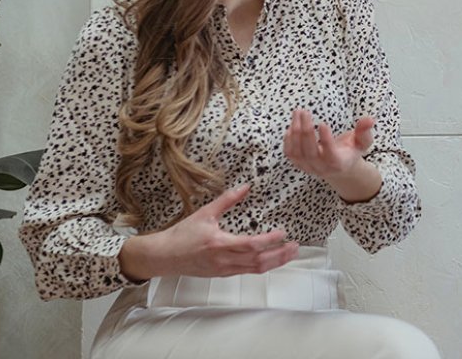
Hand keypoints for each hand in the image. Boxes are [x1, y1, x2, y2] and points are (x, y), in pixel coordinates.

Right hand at [119, 184, 298, 280]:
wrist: (165, 257)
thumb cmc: (182, 235)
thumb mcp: (205, 213)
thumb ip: (226, 200)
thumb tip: (245, 187)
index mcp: (219, 243)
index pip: (251, 245)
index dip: (270, 241)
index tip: (283, 233)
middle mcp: (224, 260)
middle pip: (259, 261)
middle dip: (280, 255)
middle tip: (296, 246)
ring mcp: (225, 269)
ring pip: (256, 269)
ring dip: (276, 262)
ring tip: (290, 253)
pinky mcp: (223, 274)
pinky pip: (248, 272)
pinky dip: (263, 266)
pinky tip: (272, 259)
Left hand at [284, 109, 374, 178]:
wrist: (340, 168)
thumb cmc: (351, 151)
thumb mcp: (362, 142)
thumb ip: (364, 131)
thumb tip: (369, 119)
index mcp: (338, 163)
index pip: (330, 153)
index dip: (326, 140)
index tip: (323, 123)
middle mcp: (322, 168)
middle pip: (310, 152)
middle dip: (305, 130)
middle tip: (305, 112)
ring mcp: (309, 167)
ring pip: (297, 152)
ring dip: (295, 131)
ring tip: (298, 113)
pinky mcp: (299, 164)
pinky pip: (290, 154)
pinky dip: (288, 140)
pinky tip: (292, 125)